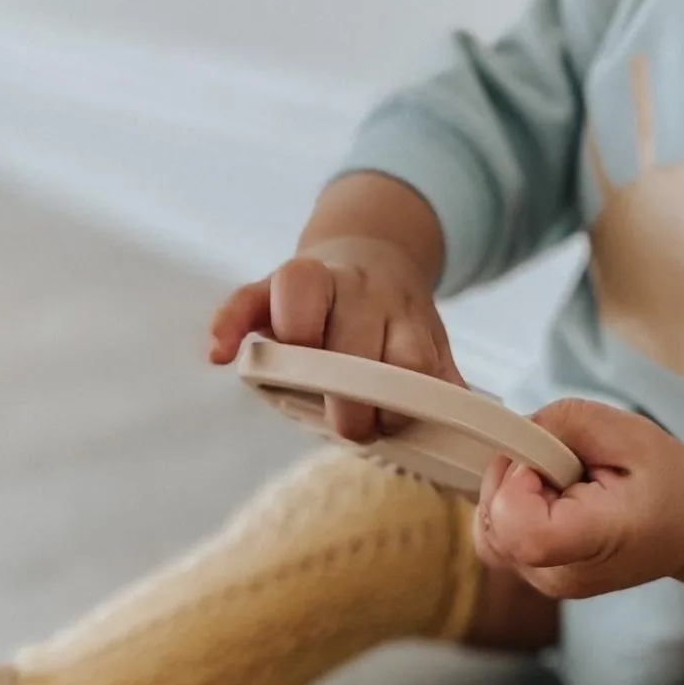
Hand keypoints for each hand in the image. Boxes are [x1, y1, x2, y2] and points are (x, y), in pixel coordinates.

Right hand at [207, 235, 465, 440]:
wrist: (373, 256)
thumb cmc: (394, 325)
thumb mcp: (426, 348)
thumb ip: (440, 387)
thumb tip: (462, 428)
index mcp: (401, 314)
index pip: (408, 360)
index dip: (401, 400)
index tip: (392, 424)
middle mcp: (360, 292)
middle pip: (354, 338)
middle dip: (350, 395)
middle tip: (351, 425)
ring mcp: (313, 282)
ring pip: (300, 297)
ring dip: (298, 351)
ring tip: (302, 385)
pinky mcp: (267, 285)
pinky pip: (243, 298)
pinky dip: (228, 324)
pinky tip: (221, 354)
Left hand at [474, 399, 683, 599]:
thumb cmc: (666, 482)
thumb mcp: (627, 431)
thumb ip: (562, 423)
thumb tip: (513, 433)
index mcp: (592, 541)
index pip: (514, 524)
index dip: (515, 481)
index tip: (549, 462)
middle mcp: (560, 575)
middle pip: (491, 525)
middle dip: (511, 480)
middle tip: (560, 469)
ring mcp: (544, 583)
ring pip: (488, 531)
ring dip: (511, 494)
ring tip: (560, 484)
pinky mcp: (536, 577)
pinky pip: (499, 538)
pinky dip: (514, 509)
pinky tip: (551, 498)